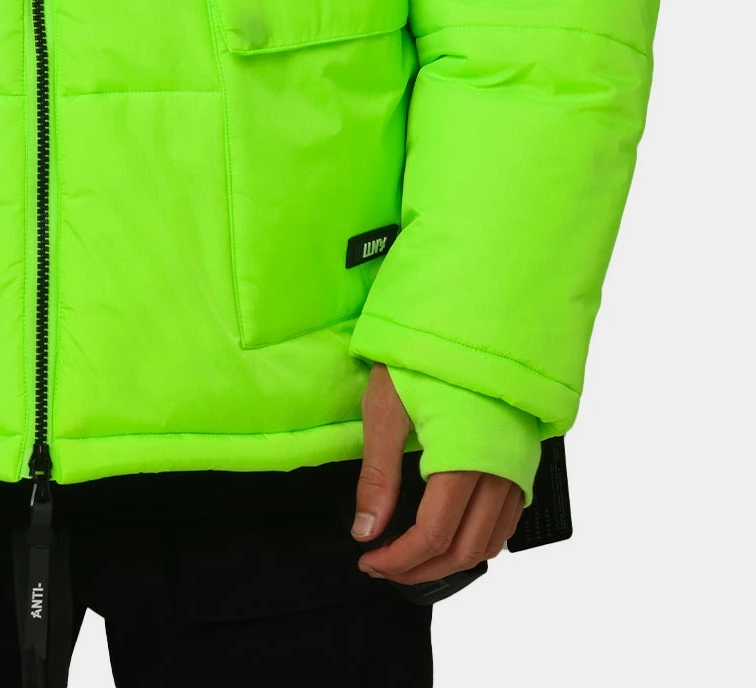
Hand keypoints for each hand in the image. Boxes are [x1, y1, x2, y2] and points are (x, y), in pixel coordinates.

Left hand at [351, 364, 523, 584]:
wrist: (472, 320)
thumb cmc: (424, 358)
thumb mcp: (387, 410)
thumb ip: (378, 476)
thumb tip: (365, 532)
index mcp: (463, 461)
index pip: (433, 536)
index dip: (399, 559)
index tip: (369, 561)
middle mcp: (499, 474)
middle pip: (464, 550)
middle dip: (421, 569)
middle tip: (384, 567)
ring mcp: (517, 471)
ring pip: (490, 544)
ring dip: (450, 561)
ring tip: (411, 558)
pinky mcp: (523, 463)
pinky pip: (507, 522)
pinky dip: (479, 541)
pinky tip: (450, 534)